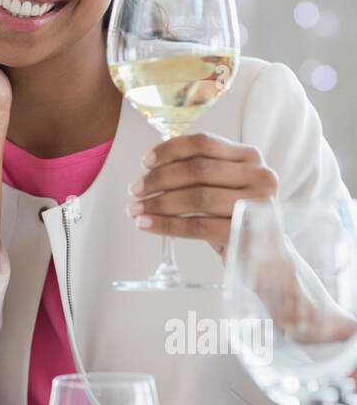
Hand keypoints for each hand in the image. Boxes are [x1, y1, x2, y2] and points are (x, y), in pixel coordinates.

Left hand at [126, 132, 277, 259]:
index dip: (170, 150)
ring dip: (159, 203)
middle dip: (159, 179)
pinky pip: (198, 226)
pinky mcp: (247, 234)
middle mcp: (260, 176)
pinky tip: (146, 224)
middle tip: (134, 189)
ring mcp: (257, 205)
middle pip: (198, 170)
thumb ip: (198, 171)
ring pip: (197, 198)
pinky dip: (167, 225)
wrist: (268, 261)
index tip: (145, 162)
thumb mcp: (223, 188)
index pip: (204, 143)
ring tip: (135, 209)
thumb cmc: (236, 219)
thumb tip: (151, 167)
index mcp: (251, 157)